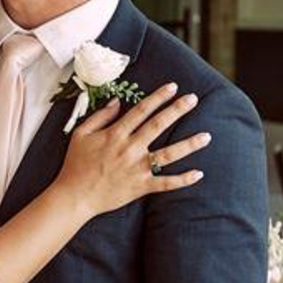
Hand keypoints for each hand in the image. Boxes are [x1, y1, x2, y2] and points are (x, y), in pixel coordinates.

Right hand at [55, 83, 208, 216]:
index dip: (158, 97)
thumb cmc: (76, 164)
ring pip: (169, 154)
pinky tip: (199, 173)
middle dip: (177, 110)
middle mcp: (130, 148)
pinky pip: (166, 183)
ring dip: (189, 144)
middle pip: (159, 125)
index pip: (141, 110)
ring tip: (207, 136)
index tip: (173, 87)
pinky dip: (183, 179)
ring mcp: (138, 168)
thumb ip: (99, 117)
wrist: (75, 196)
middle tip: (193, 99)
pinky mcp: (141, 186)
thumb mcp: (80, 134)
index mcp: (116, 134)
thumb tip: (117, 102)